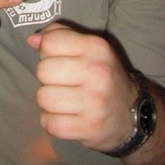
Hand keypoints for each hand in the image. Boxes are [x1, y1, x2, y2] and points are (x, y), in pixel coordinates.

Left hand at [27, 23, 137, 151]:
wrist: (132, 116)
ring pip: (43, 98)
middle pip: (42, 71)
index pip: (50, 43)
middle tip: (64, 84)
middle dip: (47, 78)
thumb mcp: (87, 48)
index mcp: (96, 48)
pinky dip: (52, 122)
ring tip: (65, 101)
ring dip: (49, 102)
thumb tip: (31, 40)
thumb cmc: (101, 76)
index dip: (48, 52)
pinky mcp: (89, 128)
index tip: (62, 61)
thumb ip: (58, 35)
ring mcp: (95, 102)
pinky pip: (49, 123)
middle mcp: (98, 72)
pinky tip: (67, 117)